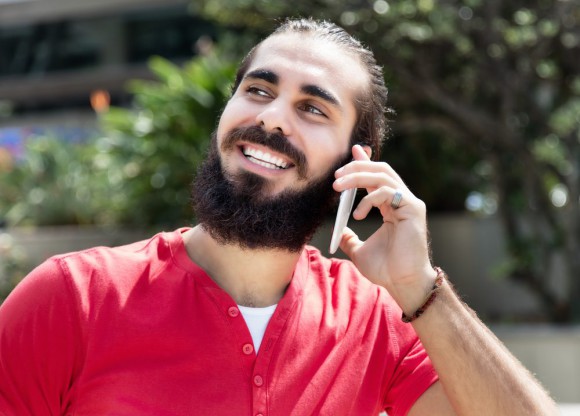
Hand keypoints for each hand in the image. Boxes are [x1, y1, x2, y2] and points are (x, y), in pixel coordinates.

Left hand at [333, 145, 436, 313]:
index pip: (376, 177)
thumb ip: (350, 239)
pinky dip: (369, 199)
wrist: (401, 283)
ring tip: (337, 187)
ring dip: (357, 177)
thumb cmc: (385, 269)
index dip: (365, 161)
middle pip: (380, 170)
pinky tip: (358, 215)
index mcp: (391, 206)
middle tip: (336, 175)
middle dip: (357, 167)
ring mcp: (409, 203)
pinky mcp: (413, 208)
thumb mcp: (359, 251)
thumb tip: (339, 232)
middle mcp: (401, 200)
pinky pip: (387, 192)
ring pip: (383, 175)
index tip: (353, 150)